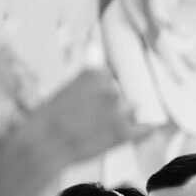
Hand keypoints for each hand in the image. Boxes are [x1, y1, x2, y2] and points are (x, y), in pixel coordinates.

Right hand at [24, 69, 147, 169]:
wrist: (45, 144)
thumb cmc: (48, 118)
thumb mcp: (66, 89)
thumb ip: (87, 78)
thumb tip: (96, 51)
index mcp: (95, 74)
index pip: (108, 77)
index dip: (100, 90)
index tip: (92, 99)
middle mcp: (111, 89)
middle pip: (120, 94)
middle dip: (109, 104)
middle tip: (91, 117)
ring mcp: (120, 112)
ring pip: (131, 110)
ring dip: (122, 116)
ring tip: (101, 127)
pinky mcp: (124, 133)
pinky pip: (145, 130)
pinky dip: (146, 130)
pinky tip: (151, 128)